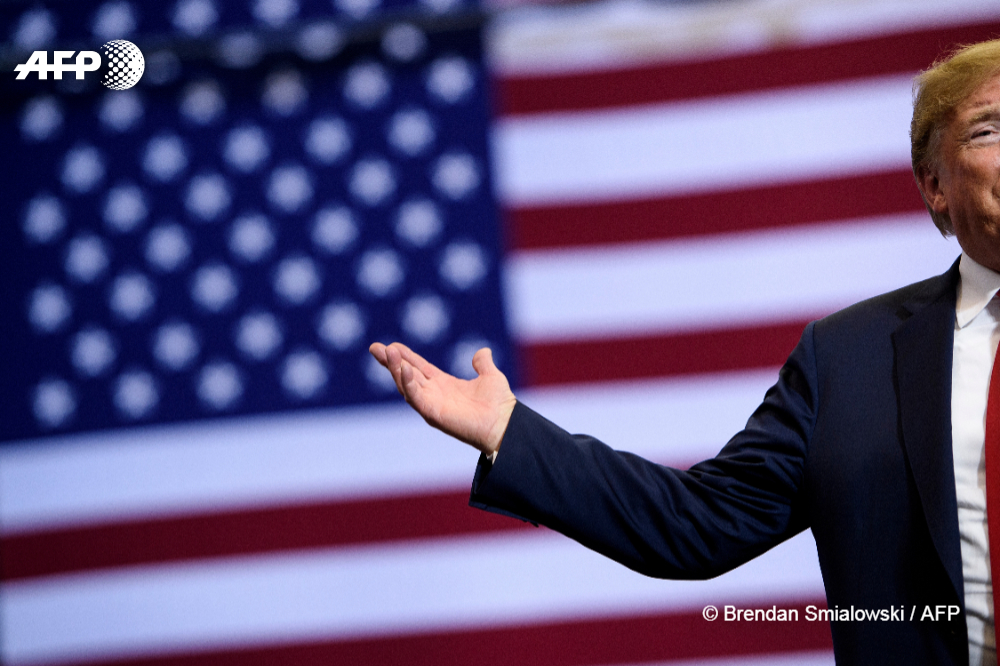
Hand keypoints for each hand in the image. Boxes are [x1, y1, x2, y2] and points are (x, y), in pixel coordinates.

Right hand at [369, 342, 515, 454]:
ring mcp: (431, 404)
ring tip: (387, 352)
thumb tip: (483, 351)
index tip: (392, 345)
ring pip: (406, 385)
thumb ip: (483, 363)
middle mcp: (434, 394)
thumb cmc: (499, 404)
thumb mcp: (490, 376)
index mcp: (444, 384)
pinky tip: (403, 369)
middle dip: (390, 361)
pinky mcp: (433, 414)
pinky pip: (415, 397)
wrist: (505, 423)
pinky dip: (407, 383)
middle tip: (375, 347)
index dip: (405, 356)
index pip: (419, 367)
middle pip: (406, 374)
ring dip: (395, 369)